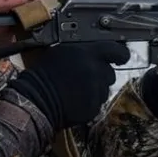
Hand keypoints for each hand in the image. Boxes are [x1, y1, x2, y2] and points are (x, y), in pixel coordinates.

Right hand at [5, 41, 130, 129]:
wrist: (36, 99)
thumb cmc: (44, 73)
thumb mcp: (62, 51)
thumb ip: (83, 49)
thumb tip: (95, 49)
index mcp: (88, 53)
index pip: (117, 50)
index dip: (120, 54)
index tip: (120, 57)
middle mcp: (96, 70)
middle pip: (110, 72)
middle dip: (101, 74)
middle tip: (85, 76)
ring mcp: (96, 91)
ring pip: (104, 89)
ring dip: (95, 88)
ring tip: (76, 89)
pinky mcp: (94, 107)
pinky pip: (97, 103)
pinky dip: (89, 101)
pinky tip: (75, 99)